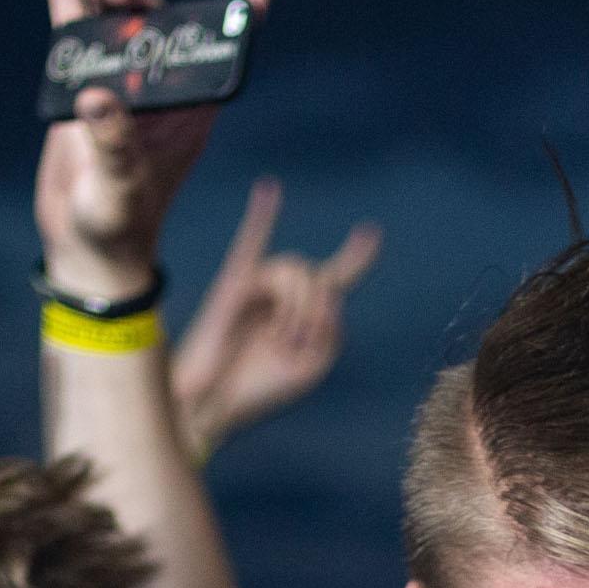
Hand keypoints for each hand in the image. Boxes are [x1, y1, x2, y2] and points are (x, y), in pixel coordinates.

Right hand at [34, 0, 275, 302]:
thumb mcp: (120, 188)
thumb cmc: (118, 225)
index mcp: (189, 113)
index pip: (220, 55)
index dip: (242, 12)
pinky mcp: (84, 89)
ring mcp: (121, 88)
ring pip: (120, 26)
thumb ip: (113, 144)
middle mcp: (159, 94)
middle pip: (161, 28)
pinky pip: (78, 37)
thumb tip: (97, 96)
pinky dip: (70, 1)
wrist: (85, 245)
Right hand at [171, 175, 381, 458]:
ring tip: (280, 337)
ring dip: (297, 308)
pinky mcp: (234, 283)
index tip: (372, 232)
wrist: (216, 399)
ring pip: (295, 269)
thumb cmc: (261, 385)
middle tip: (297, 343)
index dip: (356, 256)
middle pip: (318, 276)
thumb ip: (331, 327)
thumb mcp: (314, 364)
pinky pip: (250, 241)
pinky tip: (269, 188)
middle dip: (317, 312)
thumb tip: (320, 287)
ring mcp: (258, 284)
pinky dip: (261, 215)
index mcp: (306, 312)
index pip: (336, 276)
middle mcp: (283, 292)